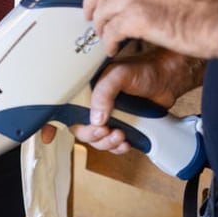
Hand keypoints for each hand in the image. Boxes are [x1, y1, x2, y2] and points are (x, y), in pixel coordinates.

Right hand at [43, 47, 204, 153]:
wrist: (169, 79)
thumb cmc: (145, 69)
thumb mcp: (120, 75)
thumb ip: (104, 93)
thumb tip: (96, 119)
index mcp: (87, 88)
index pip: (63, 105)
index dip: (52, 122)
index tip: (48, 136)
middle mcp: (93, 102)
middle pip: (79, 127)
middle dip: (91, 135)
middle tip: (105, 132)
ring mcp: (108, 115)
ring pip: (95, 138)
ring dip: (106, 143)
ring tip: (120, 136)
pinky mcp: (122, 125)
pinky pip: (112, 143)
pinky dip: (117, 147)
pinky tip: (126, 143)